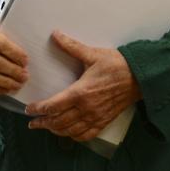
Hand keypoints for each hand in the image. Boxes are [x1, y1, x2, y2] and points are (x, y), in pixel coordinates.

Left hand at [26, 31, 141, 141]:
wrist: (140, 77)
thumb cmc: (116, 65)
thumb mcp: (92, 54)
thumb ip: (71, 46)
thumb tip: (55, 34)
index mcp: (81, 92)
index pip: (53, 106)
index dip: (38, 109)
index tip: (29, 109)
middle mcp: (87, 108)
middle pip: (59, 121)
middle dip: (43, 123)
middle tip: (32, 123)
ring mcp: (96, 117)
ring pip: (71, 130)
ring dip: (56, 130)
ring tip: (46, 127)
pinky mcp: (104, 121)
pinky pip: (87, 135)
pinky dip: (74, 136)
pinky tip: (68, 134)